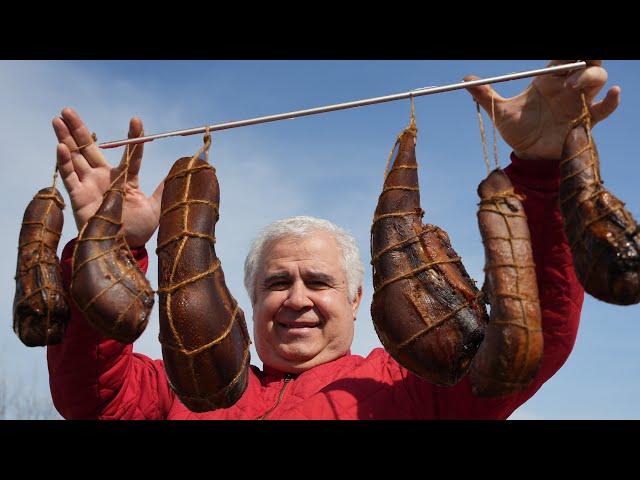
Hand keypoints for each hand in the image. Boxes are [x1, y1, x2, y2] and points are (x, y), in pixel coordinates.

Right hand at [52, 108, 163, 246]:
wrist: (124, 250)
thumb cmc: (139, 230)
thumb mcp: (157, 208)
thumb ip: (165, 189)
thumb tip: (183, 172)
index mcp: (126, 178)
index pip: (129, 153)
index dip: (133, 137)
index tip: (137, 120)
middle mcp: (105, 178)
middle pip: (90, 148)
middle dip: (79, 128)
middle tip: (68, 109)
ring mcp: (90, 186)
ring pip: (76, 157)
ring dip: (66, 138)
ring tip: (58, 118)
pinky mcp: (79, 197)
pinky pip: (69, 177)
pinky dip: (64, 161)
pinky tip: (61, 146)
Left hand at [464, 60, 620, 160]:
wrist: (526, 156)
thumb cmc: (516, 130)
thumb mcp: (499, 112)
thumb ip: (484, 95)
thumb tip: (465, 81)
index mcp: (547, 81)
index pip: (563, 58)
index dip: (566, 53)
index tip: (561, 54)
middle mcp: (566, 88)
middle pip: (587, 63)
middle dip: (586, 57)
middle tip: (574, 63)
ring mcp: (578, 103)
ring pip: (597, 80)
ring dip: (589, 78)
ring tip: (571, 86)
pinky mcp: (585, 121)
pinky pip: (605, 108)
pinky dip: (612, 100)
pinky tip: (613, 94)